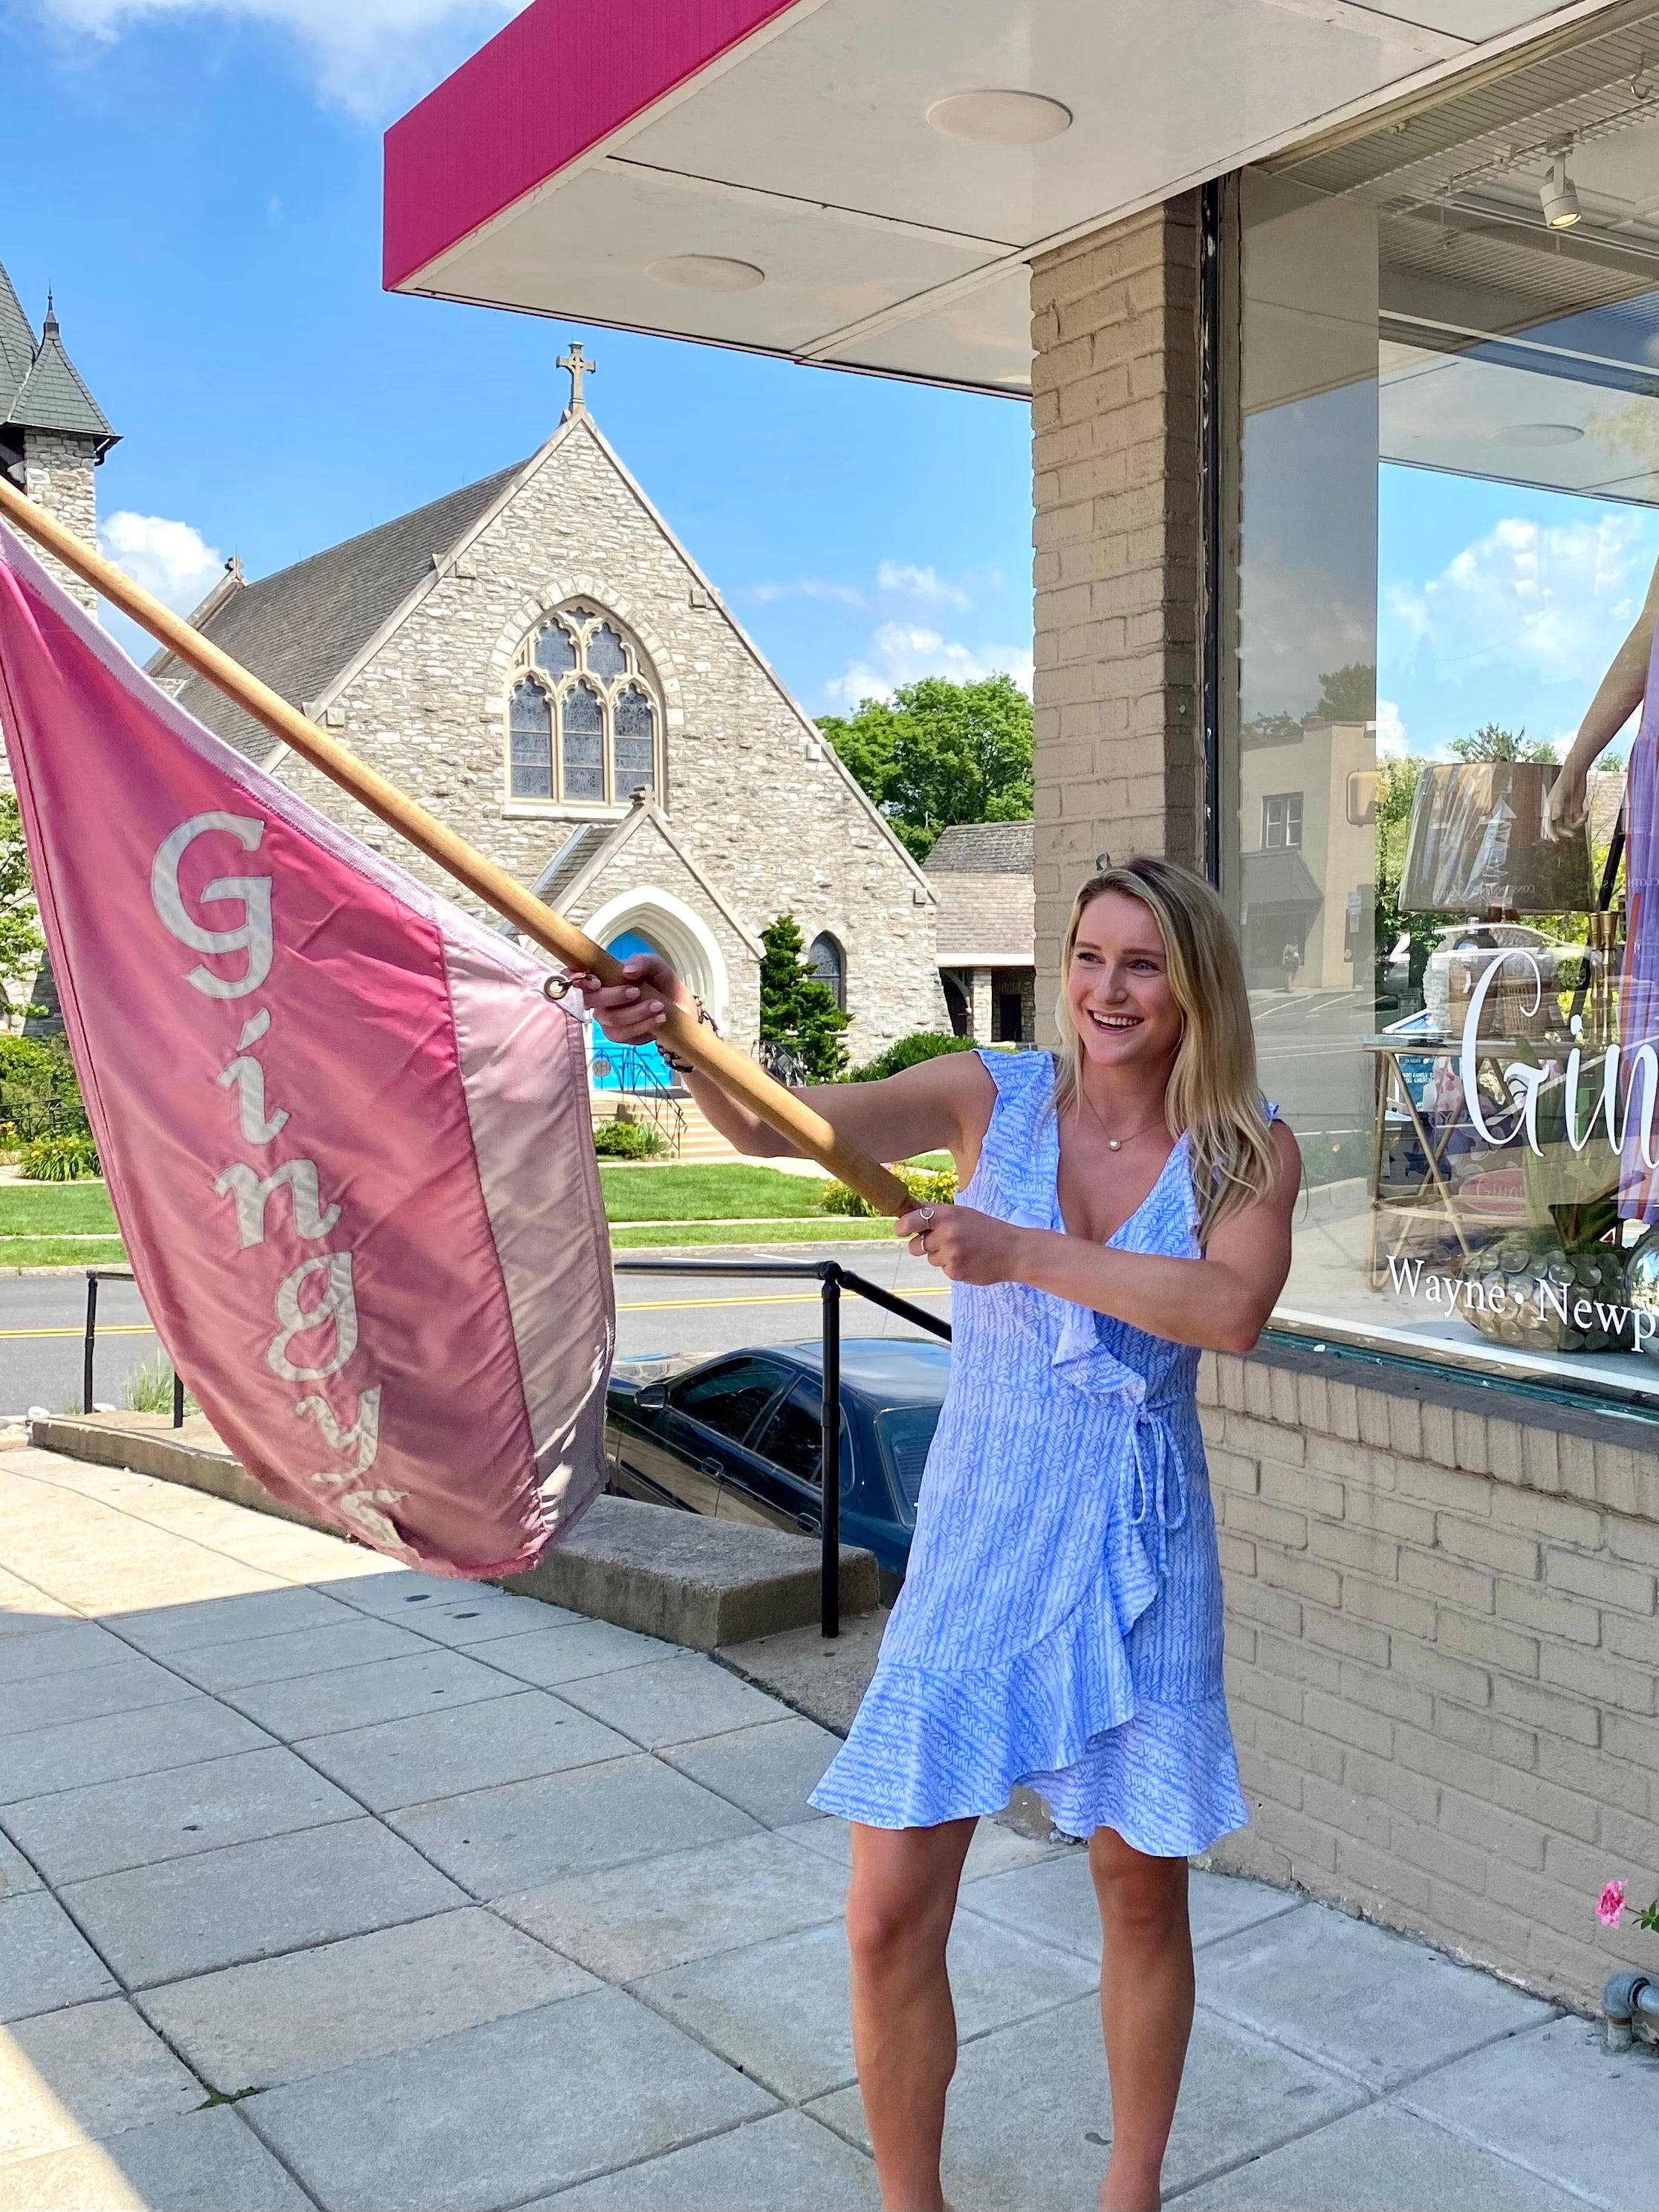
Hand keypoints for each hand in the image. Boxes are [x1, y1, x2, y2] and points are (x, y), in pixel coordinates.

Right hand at [566, 952, 691, 1046]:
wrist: (679, 1006)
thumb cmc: (661, 982)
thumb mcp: (656, 966)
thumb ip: (642, 962)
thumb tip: (627, 971)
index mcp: (603, 977)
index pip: (577, 977)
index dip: (577, 979)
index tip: (595, 981)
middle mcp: (599, 998)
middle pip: (591, 1001)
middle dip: (613, 996)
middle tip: (636, 991)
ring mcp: (606, 1018)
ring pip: (610, 1018)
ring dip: (635, 1012)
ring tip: (658, 1005)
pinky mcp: (618, 1035)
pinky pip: (622, 1034)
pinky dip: (642, 1025)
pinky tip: (659, 1018)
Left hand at [896, 1201, 1021, 1283]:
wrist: (1014, 1251)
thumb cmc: (988, 1230)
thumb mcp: (964, 1214)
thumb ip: (937, 1213)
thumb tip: (909, 1210)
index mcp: (948, 1215)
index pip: (913, 1219)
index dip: (902, 1226)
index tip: (900, 1229)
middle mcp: (947, 1233)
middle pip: (916, 1244)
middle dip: (924, 1245)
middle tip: (943, 1242)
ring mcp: (950, 1254)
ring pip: (930, 1258)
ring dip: (940, 1256)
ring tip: (963, 1250)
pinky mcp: (955, 1271)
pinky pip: (942, 1269)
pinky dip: (952, 1266)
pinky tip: (969, 1260)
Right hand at [1549, 752, 1589, 834]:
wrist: (1576, 773)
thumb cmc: (1564, 782)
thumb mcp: (1560, 794)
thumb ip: (1557, 806)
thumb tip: (1554, 818)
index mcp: (1550, 809)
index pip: (1548, 824)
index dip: (1551, 833)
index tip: (1555, 840)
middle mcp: (1558, 811)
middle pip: (1559, 827)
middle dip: (1564, 832)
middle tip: (1571, 835)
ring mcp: (1567, 810)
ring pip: (1569, 825)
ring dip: (1576, 825)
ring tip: (1582, 818)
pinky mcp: (1576, 808)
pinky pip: (1578, 819)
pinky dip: (1583, 818)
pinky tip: (1586, 811)